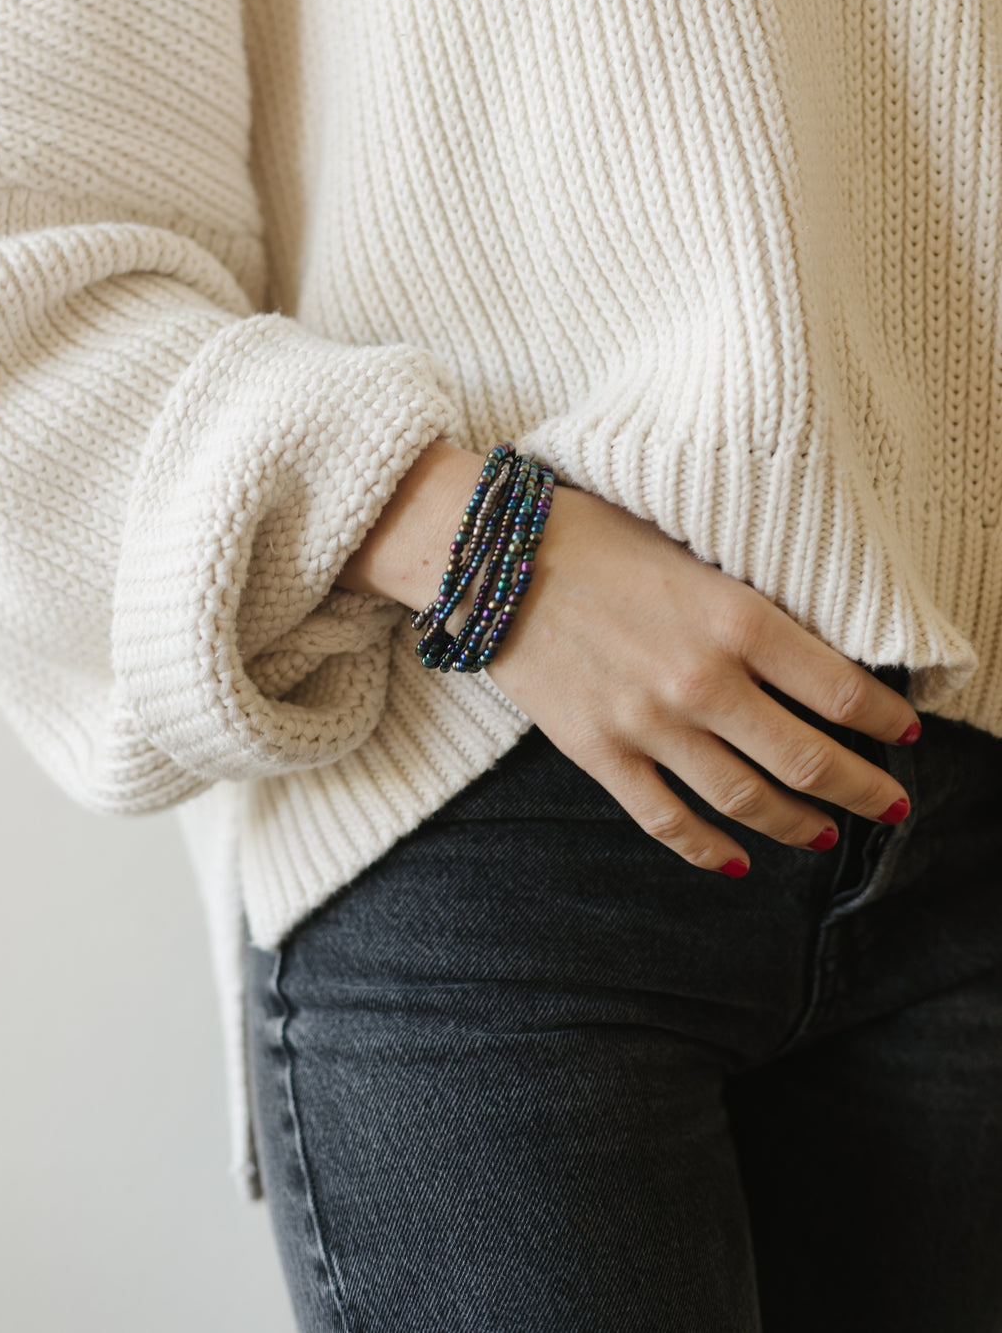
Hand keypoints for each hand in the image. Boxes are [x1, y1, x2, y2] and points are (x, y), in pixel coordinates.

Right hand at [483, 481, 918, 874]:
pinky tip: (739, 864)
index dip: (886, 721)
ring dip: (799, 825)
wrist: (494, 553)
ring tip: (827, 834)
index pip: (841, 690)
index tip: (907, 732)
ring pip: (747, 800)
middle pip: (809, 759)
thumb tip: (813, 659)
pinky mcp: (599, 752)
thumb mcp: (693, 553)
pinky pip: (667, 821)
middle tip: (895, 805)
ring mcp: (649, 724)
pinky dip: (710, 851)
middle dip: (865, 791)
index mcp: (735, 618)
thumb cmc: (597, 536)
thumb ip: (749, 610)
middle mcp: (702, 680)